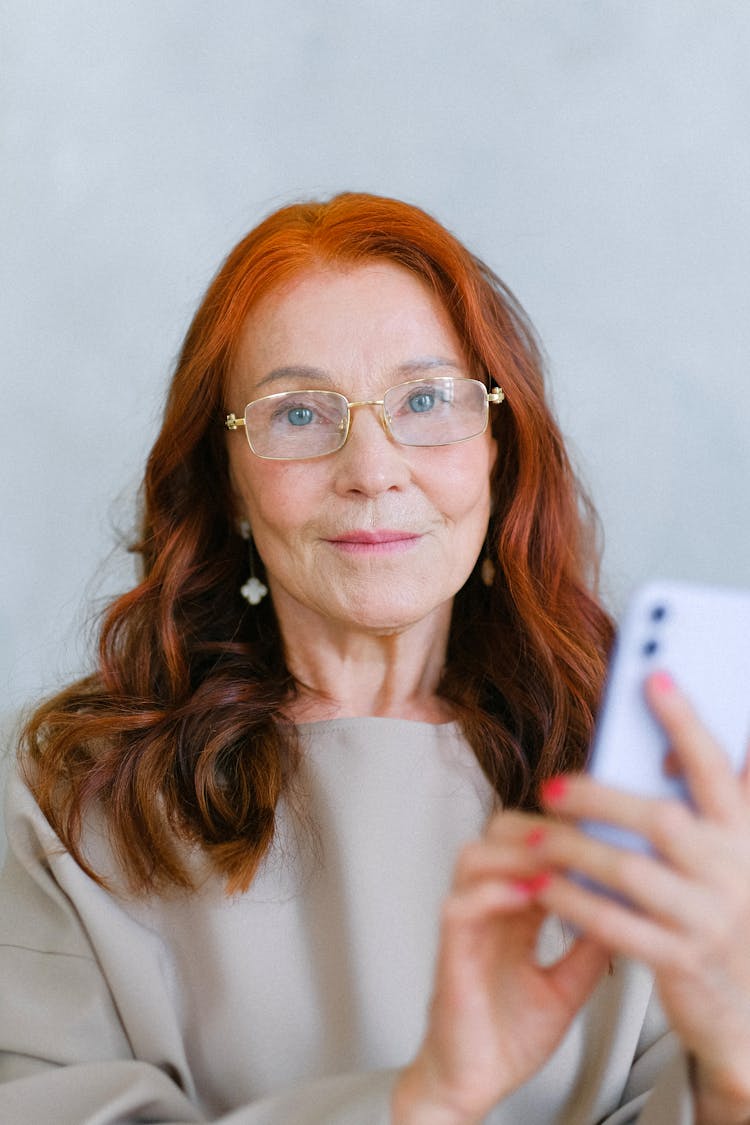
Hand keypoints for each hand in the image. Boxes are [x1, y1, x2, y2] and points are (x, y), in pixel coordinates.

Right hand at [392, 813, 609, 1123]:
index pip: (528, 850)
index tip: (596, 829)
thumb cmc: (507, 1038)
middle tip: (574, 832)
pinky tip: (525, 894)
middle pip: (495, 837)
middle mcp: (486, 911)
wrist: (474, 1086)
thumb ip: (588, 951)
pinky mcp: (451, 954)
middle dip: (533, 825)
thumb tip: (626, 916)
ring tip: (551, 856)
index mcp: (511, 915)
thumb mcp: (565, 988)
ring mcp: (467, 928)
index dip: (559, 832)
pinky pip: (460, 906)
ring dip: (513, 851)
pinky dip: (492, 892)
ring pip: (473, 858)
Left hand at [529, 672, 749, 1123]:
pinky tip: (544, 886)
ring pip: (631, 871)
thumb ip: (711, 808)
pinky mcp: (681, 963)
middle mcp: (732, 872)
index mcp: (742, 836)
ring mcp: (708, 919)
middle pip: (662, 818)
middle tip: (552, 785)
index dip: (686, 721)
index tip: (654, 677)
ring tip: (534, 835)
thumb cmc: (727, 922)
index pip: (717, 767)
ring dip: (574, 848)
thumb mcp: (732, 857)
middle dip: (601, 796)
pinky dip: (574, 902)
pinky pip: (616, 926)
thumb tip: (670, 747)